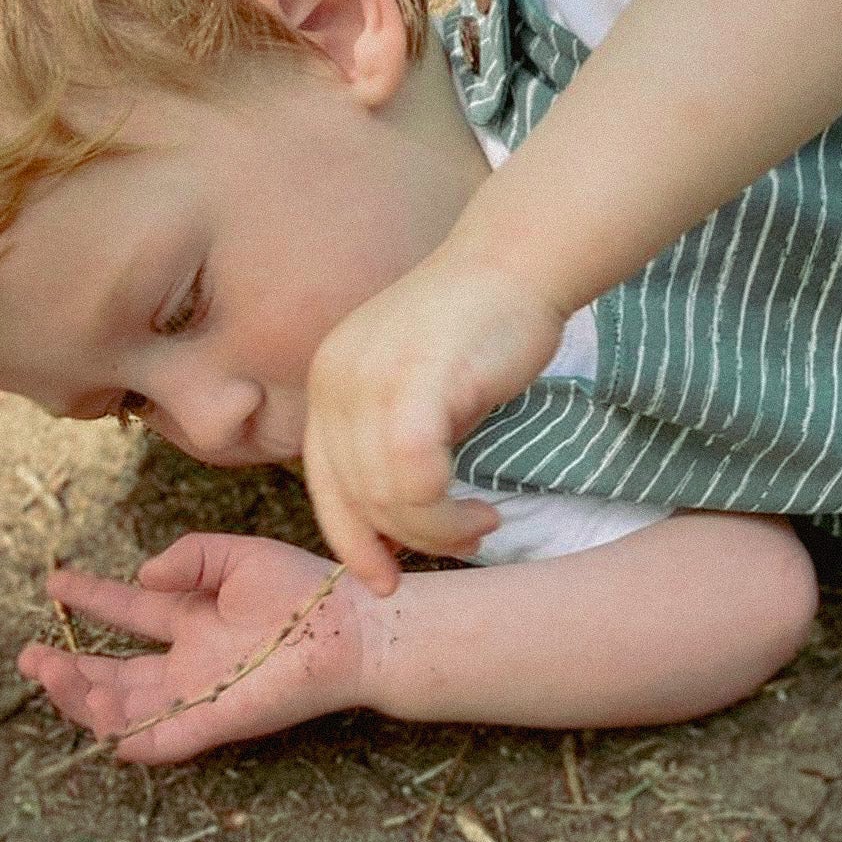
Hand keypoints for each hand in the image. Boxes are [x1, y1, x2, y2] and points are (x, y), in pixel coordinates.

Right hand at [17, 534, 368, 763]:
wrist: (355, 626)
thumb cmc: (307, 590)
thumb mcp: (239, 556)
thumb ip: (191, 558)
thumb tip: (141, 573)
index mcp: (196, 619)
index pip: (131, 611)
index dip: (92, 597)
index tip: (56, 580)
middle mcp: (191, 661)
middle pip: (115, 673)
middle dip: (68, 667)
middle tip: (30, 655)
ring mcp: (200, 694)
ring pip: (127, 709)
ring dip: (85, 697)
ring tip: (55, 672)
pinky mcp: (217, 720)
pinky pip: (162, 740)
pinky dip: (130, 736)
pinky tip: (101, 719)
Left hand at [303, 251, 565, 594]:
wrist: (518, 262)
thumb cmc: (483, 324)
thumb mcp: (422, 388)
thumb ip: (401, 442)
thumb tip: (405, 519)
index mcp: (329, 382)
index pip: (323, 483)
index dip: (351, 541)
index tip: (386, 579)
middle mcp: (336, 382)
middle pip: (354, 499)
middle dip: (407, 542)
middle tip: (464, 544)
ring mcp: (370, 382)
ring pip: (385, 499)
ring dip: (437, 532)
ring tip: (481, 525)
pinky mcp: (413, 386)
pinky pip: (415, 482)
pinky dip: (446, 514)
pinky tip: (482, 511)